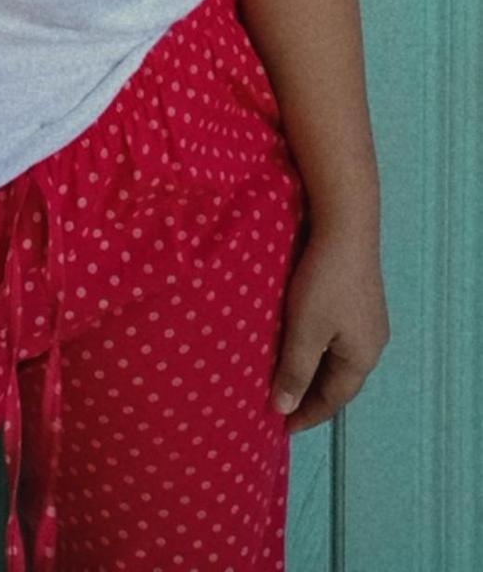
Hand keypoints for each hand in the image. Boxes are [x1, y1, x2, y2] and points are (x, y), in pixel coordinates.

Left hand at [269, 216, 389, 434]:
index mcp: (362, 358)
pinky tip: (304, 343)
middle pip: (339, 382)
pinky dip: (319, 350)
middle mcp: (372, 344)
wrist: (345, 225)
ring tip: (288, 379)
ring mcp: (369, 321)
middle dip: (311, 395)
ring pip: (338, 359)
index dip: (307, 414)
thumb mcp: (305, 331)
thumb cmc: (324, 282)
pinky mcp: (360, 299)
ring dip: (314, 371)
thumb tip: (283, 410)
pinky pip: (338, 339)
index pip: (332, 400)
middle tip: (282, 408)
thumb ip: (294, 371)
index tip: (282, 428)